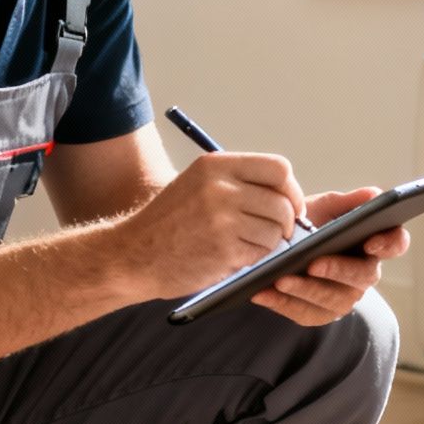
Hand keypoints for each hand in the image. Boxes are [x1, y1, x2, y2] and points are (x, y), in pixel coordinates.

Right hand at [122, 152, 306, 300]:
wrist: (132, 255)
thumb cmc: (169, 223)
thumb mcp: (197, 185)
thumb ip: (237, 182)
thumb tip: (287, 193)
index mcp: (215, 166)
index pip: (278, 168)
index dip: (290, 190)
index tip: (289, 205)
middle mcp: (219, 186)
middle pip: (283, 202)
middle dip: (287, 222)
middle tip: (276, 233)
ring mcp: (222, 218)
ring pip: (276, 230)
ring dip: (269, 243)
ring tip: (245, 245)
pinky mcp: (224, 249)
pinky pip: (262, 252)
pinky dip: (254, 258)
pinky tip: (233, 257)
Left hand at [251, 187, 408, 326]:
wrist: (279, 246)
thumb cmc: (309, 224)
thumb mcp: (324, 208)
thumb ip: (348, 202)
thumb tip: (373, 195)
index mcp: (373, 243)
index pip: (395, 243)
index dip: (389, 244)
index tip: (370, 242)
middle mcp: (364, 273)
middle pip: (364, 276)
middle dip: (338, 270)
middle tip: (313, 264)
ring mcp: (344, 297)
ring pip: (333, 299)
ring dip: (306, 290)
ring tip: (280, 279)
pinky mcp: (320, 314)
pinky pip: (304, 313)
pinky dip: (282, 303)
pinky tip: (262, 292)